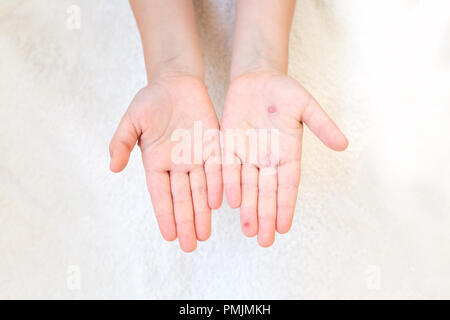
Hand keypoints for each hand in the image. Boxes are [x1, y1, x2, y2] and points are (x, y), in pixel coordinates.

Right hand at [109, 74, 221, 251]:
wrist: (176, 82)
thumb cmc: (151, 100)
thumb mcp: (132, 120)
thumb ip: (122, 142)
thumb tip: (113, 167)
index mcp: (156, 162)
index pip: (161, 194)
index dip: (165, 215)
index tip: (170, 236)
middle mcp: (177, 164)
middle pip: (182, 198)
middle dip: (186, 221)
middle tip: (190, 245)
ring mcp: (196, 156)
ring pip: (201, 189)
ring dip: (203, 212)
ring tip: (204, 234)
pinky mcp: (213, 145)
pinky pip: (217, 168)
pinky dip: (218, 185)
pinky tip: (219, 204)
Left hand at [221, 72, 347, 246]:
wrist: (257, 78)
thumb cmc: (284, 91)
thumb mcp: (306, 105)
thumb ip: (321, 125)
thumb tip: (343, 145)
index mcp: (288, 153)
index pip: (287, 186)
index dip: (285, 206)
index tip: (284, 228)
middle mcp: (267, 159)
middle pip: (266, 193)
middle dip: (265, 216)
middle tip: (263, 240)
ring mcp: (247, 154)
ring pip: (247, 186)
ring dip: (247, 208)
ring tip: (248, 230)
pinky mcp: (228, 145)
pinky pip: (227, 168)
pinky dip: (228, 184)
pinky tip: (228, 202)